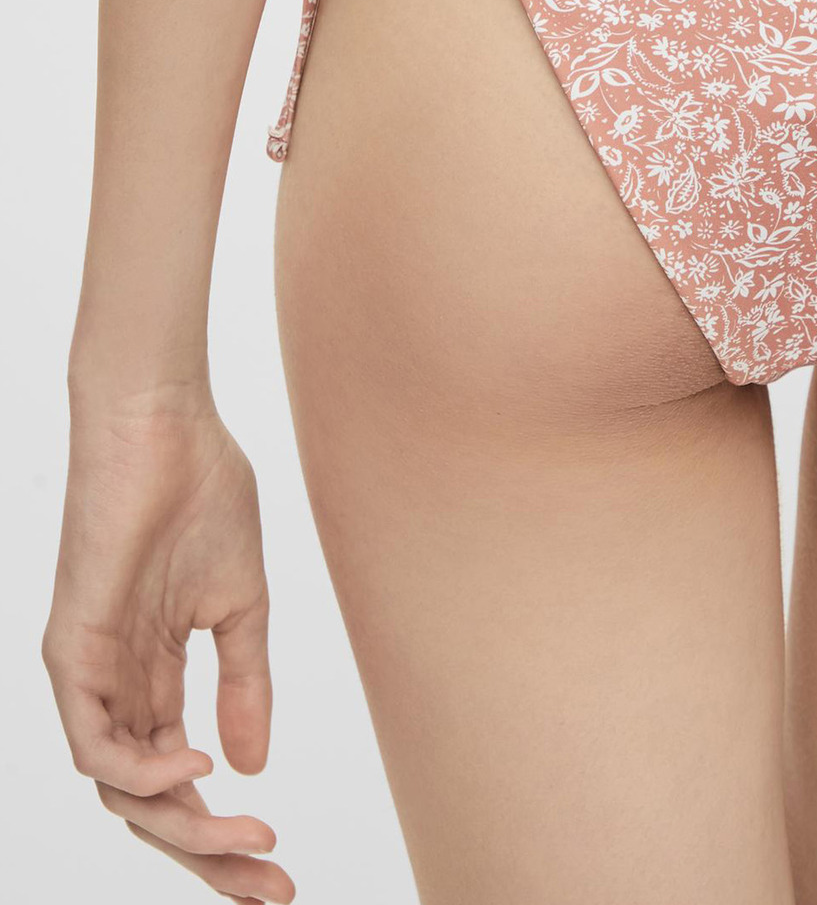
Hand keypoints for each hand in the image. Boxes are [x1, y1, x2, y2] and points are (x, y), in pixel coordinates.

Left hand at [43, 390, 292, 901]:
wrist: (165, 422)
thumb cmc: (203, 492)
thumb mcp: (241, 605)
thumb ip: (244, 685)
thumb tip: (251, 766)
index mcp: (154, 677)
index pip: (182, 783)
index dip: (227, 835)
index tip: (283, 872)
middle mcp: (114, 688)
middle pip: (150, 807)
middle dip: (210, 855)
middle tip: (272, 885)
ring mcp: (90, 673)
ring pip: (121, 789)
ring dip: (183, 824)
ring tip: (245, 831)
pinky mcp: (70, 649)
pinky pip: (92, 741)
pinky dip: (140, 769)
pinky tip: (194, 765)